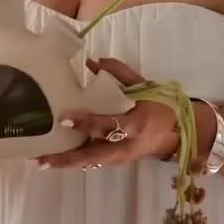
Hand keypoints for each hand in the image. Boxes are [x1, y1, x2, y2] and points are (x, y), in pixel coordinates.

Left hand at [37, 58, 179, 170]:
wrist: (182, 132)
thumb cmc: (162, 105)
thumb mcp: (144, 85)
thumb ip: (118, 73)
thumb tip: (91, 60)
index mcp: (136, 123)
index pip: (108, 124)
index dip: (86, 122)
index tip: (63, 117)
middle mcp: (127, 145)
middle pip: (94, 155)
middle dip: (67, 158)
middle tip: (41, 157)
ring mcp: (123, 157)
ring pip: (91, 162)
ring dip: (66, 162)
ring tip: (41, 161)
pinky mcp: (119, 161)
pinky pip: (95, 161)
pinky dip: (76, 161)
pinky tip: (57, 159)